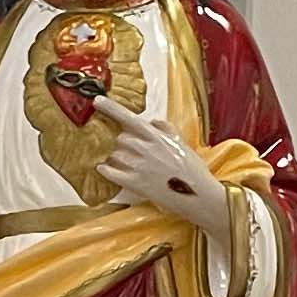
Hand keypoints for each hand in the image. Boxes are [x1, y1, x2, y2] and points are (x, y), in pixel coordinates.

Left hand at [98, 105, 226, 234]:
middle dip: (121, 144)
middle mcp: (146, 149)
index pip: (129, 118)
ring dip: (116, 158)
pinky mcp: (135, 184)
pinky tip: (104, 169)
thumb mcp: (182, 143)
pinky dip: (105, 170)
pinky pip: (111, 173)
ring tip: (127, 164)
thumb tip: (152, 121)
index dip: (111, 108)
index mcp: (156, 137)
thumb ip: (166, 129)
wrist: (199, 195)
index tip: (97, 101)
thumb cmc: (193, 170)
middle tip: (130, 151)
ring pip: (114, 155)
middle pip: (119, 138)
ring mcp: (139, 167)